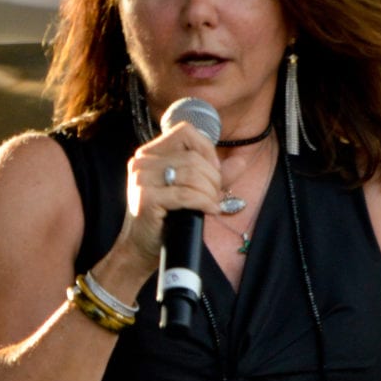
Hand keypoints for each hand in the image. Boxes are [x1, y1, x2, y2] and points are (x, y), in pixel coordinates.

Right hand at [118, 121, 223, 269]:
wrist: (140, 248)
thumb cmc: (164, 219)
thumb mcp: (188, 190)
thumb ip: (212, 174)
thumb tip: (240, 162)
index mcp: (150, 153)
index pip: (185, 132)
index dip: (207, 150)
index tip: (214, 173)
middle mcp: (142, 161)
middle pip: (192, 156)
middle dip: (213, 178)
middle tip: (216, 196)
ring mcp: (142, 179)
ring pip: (192, 174)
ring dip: (210, 192)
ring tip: (212, 205)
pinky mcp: (146, 198)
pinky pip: (187, 194)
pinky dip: (204, 202)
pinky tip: (209, 210)